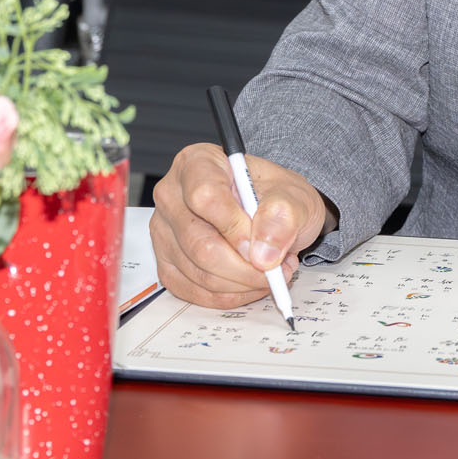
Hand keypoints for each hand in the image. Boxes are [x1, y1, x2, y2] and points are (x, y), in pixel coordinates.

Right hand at [150, 142, 334, 308]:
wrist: (270, 213)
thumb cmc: (274, 196)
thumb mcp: (293, 195)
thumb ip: (282, 215)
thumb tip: (263, 253)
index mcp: (198, 163)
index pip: (206, 196)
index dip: (236, 228)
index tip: (262, 246)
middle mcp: (172, 196)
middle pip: (199, 243)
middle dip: (245, 267)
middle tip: (277, 270)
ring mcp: (165, 232)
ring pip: (199, 273)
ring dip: (243, 283)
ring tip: (272, 272)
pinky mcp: (167, 263)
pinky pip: (195, 292)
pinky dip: (229, 295)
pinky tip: (250, 283)